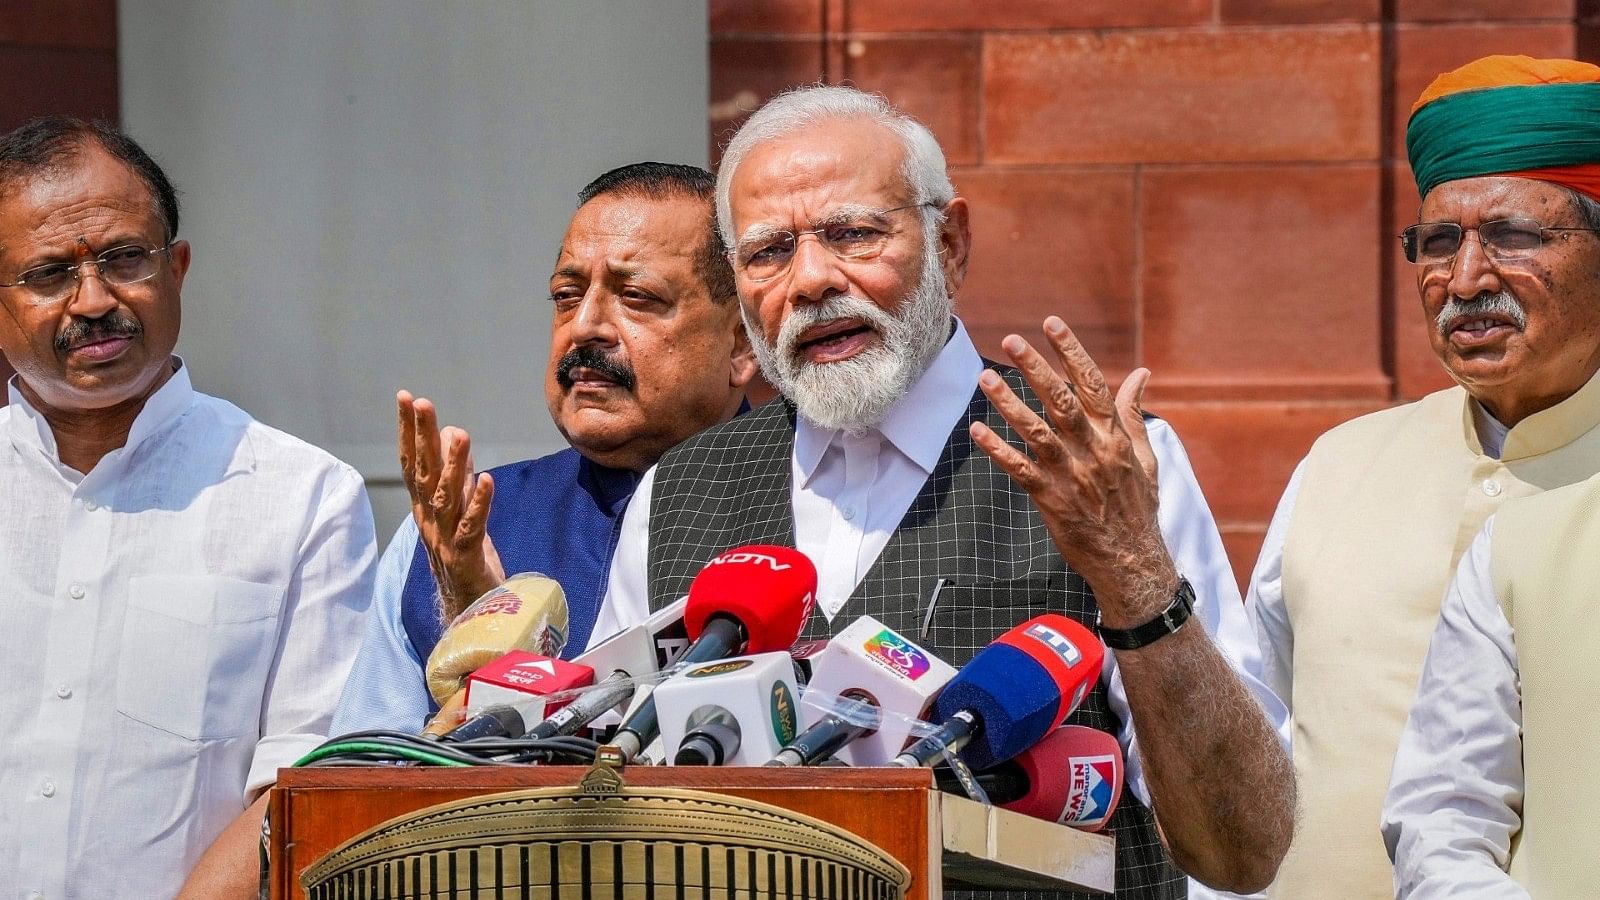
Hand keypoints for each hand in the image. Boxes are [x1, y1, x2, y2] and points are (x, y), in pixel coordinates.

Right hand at [397, 390, 504, 618]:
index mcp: (425, 509)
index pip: (412, 463)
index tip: (405, 398)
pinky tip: (489, 480)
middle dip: (421, 437)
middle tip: (421, 403)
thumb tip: (454, 435)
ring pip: (447, 498)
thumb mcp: (461, 509)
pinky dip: (480, 504)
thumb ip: (460, 474)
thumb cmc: (465, 558)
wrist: (469, 612)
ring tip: (459, 434)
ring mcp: (445, 540)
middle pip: (423, 475)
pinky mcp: (466, 558)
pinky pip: (473, 527)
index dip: (408, 431)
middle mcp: (429, 521)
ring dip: (453, 465)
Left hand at [969, 317, 1177, 627]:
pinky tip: (977, 430)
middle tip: (1011, 340)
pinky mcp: (1050, 499)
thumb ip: (1132, 412)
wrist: (1131, 560)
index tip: (1052, 324)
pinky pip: (1019, 470)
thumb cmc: (1137, 505)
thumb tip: (1141, 373)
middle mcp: (1092, 450)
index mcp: (1114, 436)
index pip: (1092, 384)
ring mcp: (1070, 474)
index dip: (1071, 351)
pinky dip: (997, 450)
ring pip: (1036, 431)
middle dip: (1036, 368)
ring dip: (1009, 403)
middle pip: (1061, 401)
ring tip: (986, 378)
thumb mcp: (1144, 456)